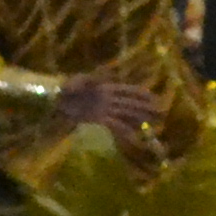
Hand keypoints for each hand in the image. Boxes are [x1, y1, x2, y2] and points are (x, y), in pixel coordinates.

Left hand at [50, 72, 167, 133]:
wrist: (54, 100)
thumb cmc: (65, 87)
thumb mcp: (75, 81)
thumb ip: (88, 81)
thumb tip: (101, 79)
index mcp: (104, 87)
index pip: (126, 90)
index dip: (139, 93)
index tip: (153, 96)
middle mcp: (107, 99)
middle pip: (129, 103)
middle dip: (144, 107)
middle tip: (161, 112)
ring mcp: (104, 110)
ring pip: (125, 114)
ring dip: (138, 118)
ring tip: (153, 123)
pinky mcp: (98, 119)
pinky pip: (114, 125)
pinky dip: (124, 130)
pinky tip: (133, 136)